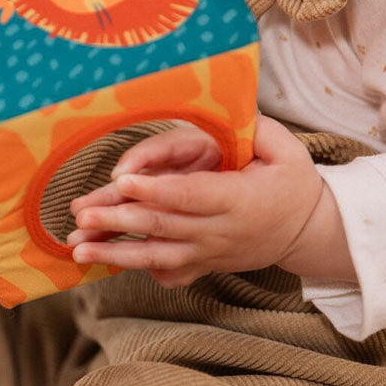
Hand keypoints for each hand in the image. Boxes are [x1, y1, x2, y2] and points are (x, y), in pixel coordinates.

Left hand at [68, 116, 354, 287]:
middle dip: (118, 221)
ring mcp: (209, 254)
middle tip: (81, 215)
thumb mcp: (285, 148)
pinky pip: (167, 273)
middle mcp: (220, 232)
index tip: (123, 181)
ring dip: (115, 254)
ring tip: (77, 249)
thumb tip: (225, 111)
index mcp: (238, 199)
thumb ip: (255, 129)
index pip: (191, 195)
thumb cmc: (292, 181)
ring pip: (157, 257)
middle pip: (163, 227)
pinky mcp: (203, 266)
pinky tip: (106, 262)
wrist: (308, 231)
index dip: (156, 190)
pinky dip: (137, 270)